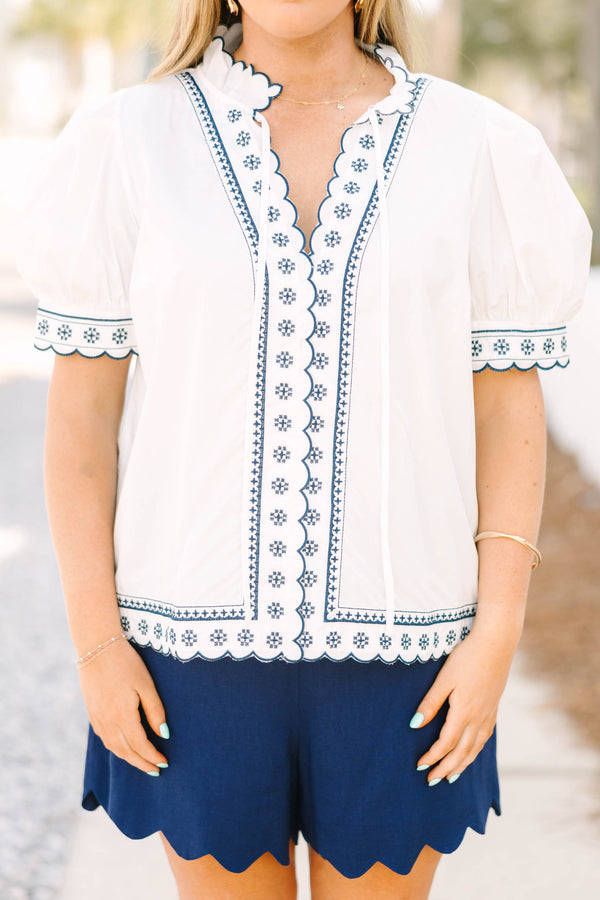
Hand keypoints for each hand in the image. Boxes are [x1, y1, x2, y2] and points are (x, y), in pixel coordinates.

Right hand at [78, 639, 168, 774]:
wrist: (97, 647)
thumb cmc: (126, 663)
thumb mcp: (146, 684)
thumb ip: (155, 711)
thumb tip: (164, 734)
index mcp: (122, 715)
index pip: (140, 745)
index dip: (152, 756)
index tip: (164, 763)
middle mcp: (107, 721)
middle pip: (125, 752)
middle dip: (141, 763)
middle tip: (156, 771)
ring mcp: (97, 718)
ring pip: (113, 747)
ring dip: (129, 758)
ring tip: (142, 763)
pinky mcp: (91, 713)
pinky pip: (104, 738)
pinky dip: (117, 748)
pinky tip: (125, 748)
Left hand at [411, 626, 519, 783]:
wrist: (496, 643)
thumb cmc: (467, 657)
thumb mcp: (444, 679)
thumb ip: (430, 703)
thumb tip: (415, 725)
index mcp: (464, 712)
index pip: (446, 744)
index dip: (433, 757)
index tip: (420, 766)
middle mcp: (479, 718)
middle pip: (462, 751)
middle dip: (447, 768)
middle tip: (433, 781)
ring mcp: (489, 714)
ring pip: (476, 747)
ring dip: (463, 763)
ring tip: (452, 776)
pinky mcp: (494, 707)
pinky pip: (485, 737)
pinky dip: (476, 750)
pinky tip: (472, 751)